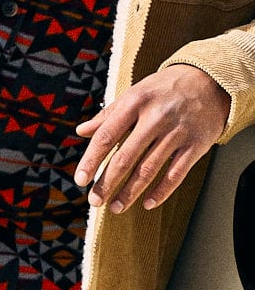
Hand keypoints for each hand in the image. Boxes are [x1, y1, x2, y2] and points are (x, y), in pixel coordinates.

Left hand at [74, 65, 229, 213]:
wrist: (209, 81)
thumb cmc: (163, 90)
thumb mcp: (134, 94)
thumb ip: (108, 115)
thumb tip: (81, 131)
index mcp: (134, 103)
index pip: (106, 136)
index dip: (91, 160)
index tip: (80, 180)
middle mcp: (155, 118)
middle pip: (125, 157)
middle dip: (107, 183)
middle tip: (95, 201)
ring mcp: (177, 133)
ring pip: (149, 170)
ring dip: (130, 193)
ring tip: (115, 207)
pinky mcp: (196, 145)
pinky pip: (176, 174)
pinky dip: (161, 191)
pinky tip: (147, 203)